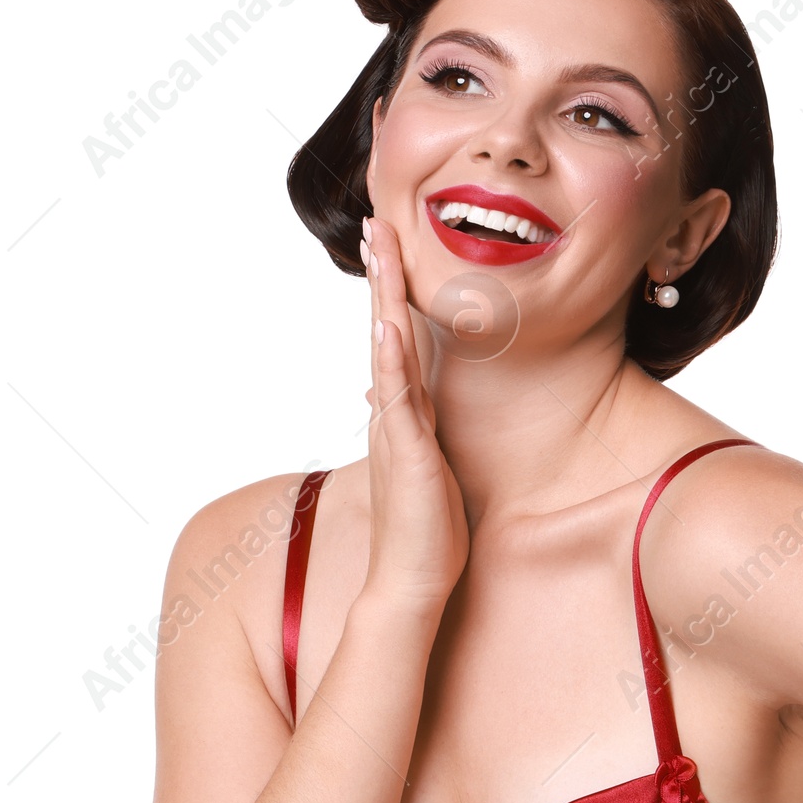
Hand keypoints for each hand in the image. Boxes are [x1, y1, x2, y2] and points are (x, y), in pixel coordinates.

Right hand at [360, 217, 469, 615]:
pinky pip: (398, 397)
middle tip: (375, 223)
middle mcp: (394, 412)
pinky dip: (391, 359)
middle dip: (382, 275)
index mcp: (404, 413)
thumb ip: (411, 426)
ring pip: (386, 350)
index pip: (395, 340)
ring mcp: (397, 429)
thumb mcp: (425, 463)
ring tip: (380, 249)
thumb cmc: (427, 529)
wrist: (412, 580)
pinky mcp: (408, 452)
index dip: (393, 292)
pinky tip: (388, 325)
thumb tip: (393, 397)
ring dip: (383, 297)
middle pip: (384, 329)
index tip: (388, 245)